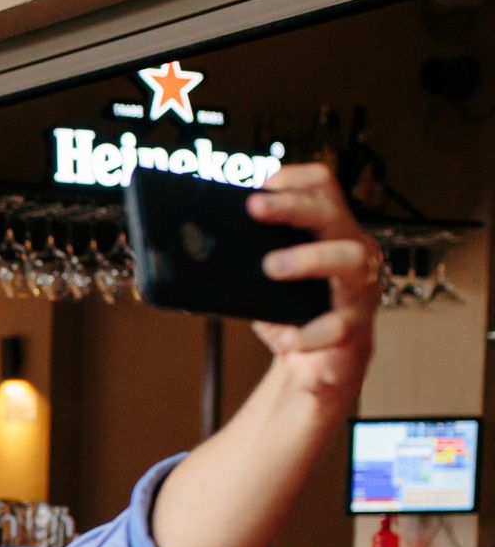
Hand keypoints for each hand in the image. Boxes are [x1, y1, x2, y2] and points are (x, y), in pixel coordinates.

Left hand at [247, 164, 380, 404]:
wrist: (315, 368)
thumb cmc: (291, 315)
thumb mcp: (262, 283)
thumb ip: (241, 261)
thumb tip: (187, 249)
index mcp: (328, 233)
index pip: (321, 186)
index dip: (293, 179)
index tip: (258, 189)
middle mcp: (351, 251)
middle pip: (332, 212)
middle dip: (292, 206)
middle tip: (254, 210)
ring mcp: (359, 289)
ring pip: (350, 259)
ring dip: (308, 259)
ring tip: (271, 267)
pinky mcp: (356, 328)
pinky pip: (339, 326)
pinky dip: (310, 333)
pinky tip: (289, 339)